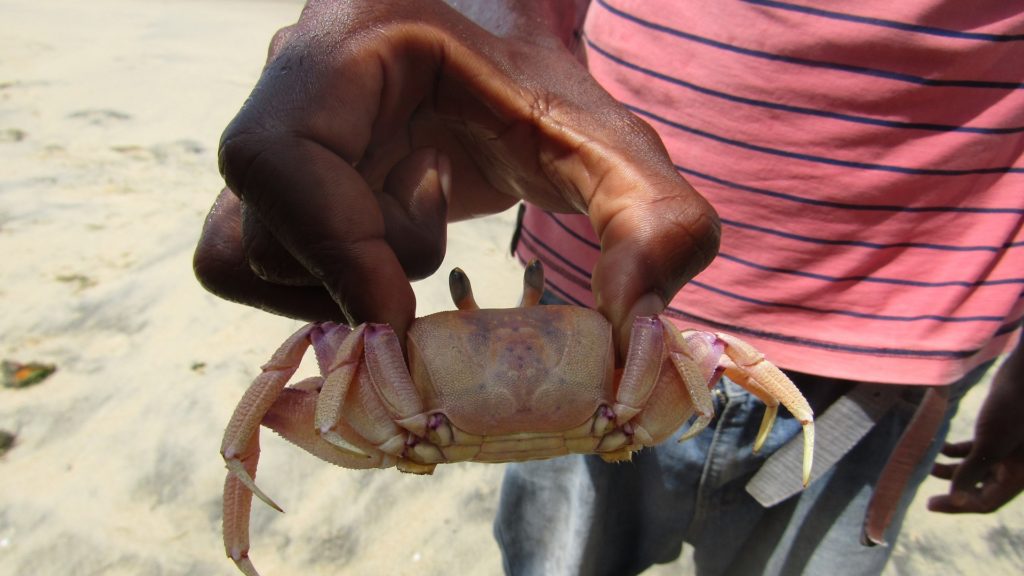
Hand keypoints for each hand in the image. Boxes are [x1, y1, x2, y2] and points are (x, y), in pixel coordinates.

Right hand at [193, 0, 719, 343]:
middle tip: (434, 235)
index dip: (334, 249)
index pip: (278, 156)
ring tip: (411, 228)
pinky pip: (249, 263)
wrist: (500, 72)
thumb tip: (630, 324)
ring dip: (336, 278)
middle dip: (355, 271)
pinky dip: (318, 284)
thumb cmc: (550, 100)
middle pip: (255, 227)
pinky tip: (383, 243)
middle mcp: (285, 82)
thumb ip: (658, 221)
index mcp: (351, 41)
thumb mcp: (616, 149)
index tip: (406, 311)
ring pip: (243, 255)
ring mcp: (266, 132)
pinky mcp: (265, 184)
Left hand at [928, 347, 1023, 512]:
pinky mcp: (996, 434)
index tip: (930, 504)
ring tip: (926, 464)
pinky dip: (955, 451)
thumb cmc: (1012, 410)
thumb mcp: (990, 444)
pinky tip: (937, 444)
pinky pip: (973, 451)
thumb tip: (955, 499)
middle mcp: (1013, 468)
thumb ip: (972, 471)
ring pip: (974, 469)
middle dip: (953, 489)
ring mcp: (1005, 451)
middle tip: (926, 493)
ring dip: (951, 469)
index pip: (986, 502)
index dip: (958, 505)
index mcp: (1018, 476)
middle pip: (979, 489)